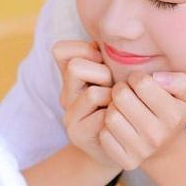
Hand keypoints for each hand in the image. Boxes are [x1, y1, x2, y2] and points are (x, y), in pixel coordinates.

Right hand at [52, 39, 120, 168]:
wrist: (122, 145)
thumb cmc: (125, 103)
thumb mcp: (117, 74)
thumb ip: (109, 57)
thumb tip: (107, 40)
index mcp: (71, 77)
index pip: (60, 50)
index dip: (85, 50)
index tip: (102, 62)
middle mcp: (65, 95)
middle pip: (75, 67)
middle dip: (102, 73)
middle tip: (113, 88)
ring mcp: (69, 117)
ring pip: (93, 93)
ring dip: (113, 97)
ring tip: (119, 105)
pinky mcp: (78, 135)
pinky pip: (103, 117)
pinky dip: (117, 116)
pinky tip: (121, 121)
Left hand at [99, 70, 185, 171]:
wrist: (165, 147)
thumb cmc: (171, 111)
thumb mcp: (185, 93)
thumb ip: (179, 80)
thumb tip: (157, 78)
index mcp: (173, 115)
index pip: (141, 83)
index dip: (137, 78)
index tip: (139, 84)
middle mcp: (158, 135)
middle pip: (121, 96)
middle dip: (121, 90)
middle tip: (126, 94)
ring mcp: (142, 151)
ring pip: (110, 116)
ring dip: (112, 108)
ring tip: (121, 109)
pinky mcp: (127, 161)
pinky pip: (104, 135)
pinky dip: (107, 127)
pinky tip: (118, 125)